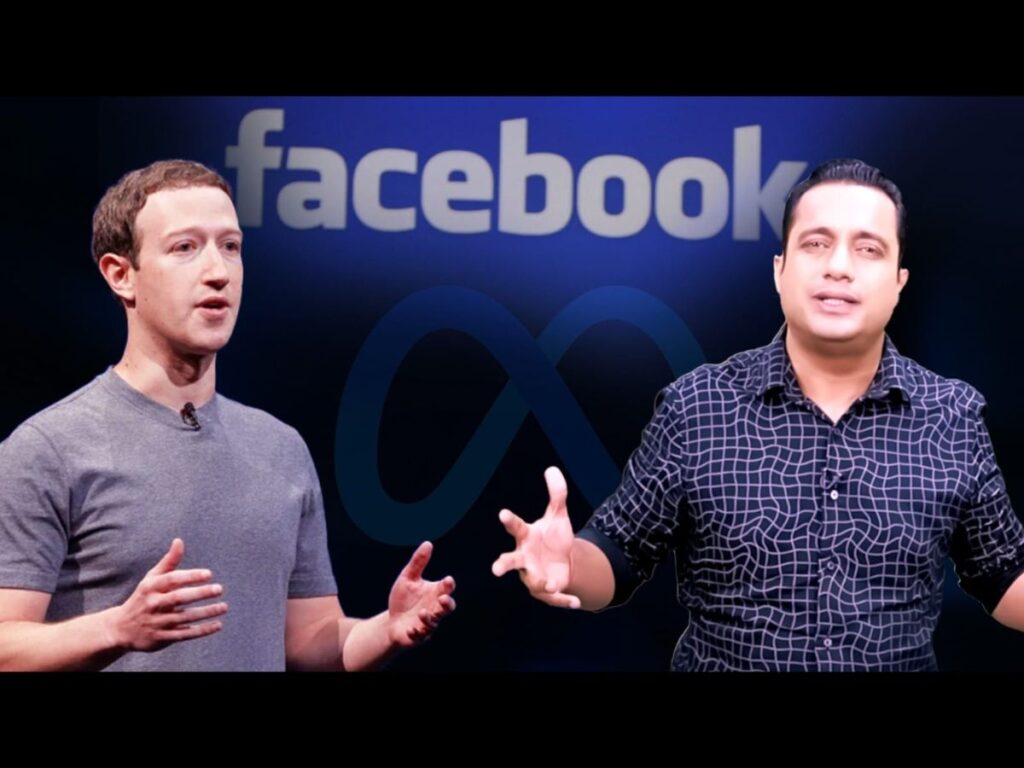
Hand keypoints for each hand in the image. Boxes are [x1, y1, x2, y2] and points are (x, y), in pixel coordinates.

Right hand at [106, 538, 227, 651]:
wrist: (121, 628)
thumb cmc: (143, 597)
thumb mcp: (151, 579)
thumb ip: (169, 562)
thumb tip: (179, 541)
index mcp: (151, 587)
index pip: (172, 579)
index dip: (191, 576)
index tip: (209, 574)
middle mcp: (153, 604)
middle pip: (179, 598)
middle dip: (200, 593)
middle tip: (219, 589)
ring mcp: (157, 622)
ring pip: (185, 617)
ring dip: (206, 612)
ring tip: (224, 607)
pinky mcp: (162, 638)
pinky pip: (185, 634)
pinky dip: (202, 631)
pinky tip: (218, 624)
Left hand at [387, 541, 455, 646]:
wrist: (392, 621)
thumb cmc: (403, 599)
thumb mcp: (408, 578)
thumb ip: (418, 562)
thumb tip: (428, 543)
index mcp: (435, 593)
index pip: (446, 588)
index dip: (448, 585)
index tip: (447, 580)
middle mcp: (434, 609)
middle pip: (447, 608)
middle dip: (447, 604)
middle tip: (443, 599)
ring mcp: (427, 624)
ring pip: (434, 623)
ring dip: (429, 618)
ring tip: (421, 612)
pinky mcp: (418, 636)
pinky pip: (420, 636)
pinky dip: (417, 633)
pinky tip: (411, 628)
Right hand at [491, 466, 579, 608]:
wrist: (563, 562)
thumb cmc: (553, 537)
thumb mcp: (558, 516)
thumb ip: (557, 494)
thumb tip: (552, 469)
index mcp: (526, 537)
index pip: (516, 527)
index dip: (509, 520)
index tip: (503, 513)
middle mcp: (525, 558)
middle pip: (510, 561)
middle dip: (503, 565)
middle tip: (495, 569)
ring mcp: (534, 576)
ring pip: (534, 582)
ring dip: (542, 582)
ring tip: (552, 583)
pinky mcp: (547, 591)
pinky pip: (554, 598)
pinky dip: (564, 600)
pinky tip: (576, 602)